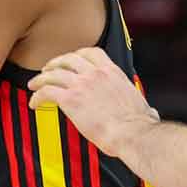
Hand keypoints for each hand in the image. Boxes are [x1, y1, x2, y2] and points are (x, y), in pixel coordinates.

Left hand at [26, 47, 158, 157]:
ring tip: (34, 85)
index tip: (69, 61)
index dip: (76, 55)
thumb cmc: (140, 126)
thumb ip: (141, 104)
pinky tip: (34, 103)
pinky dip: (37, 95)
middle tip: (47, 71)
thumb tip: (152, 112)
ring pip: (53, 74)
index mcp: (112, 72)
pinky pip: (46, 92)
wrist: (133, 133)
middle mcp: (95, 73)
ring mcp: (81, 84)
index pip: (90, 52)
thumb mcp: (142, 105)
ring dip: (40, 78)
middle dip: (55, 63)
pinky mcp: (70, 99)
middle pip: (67, 59)